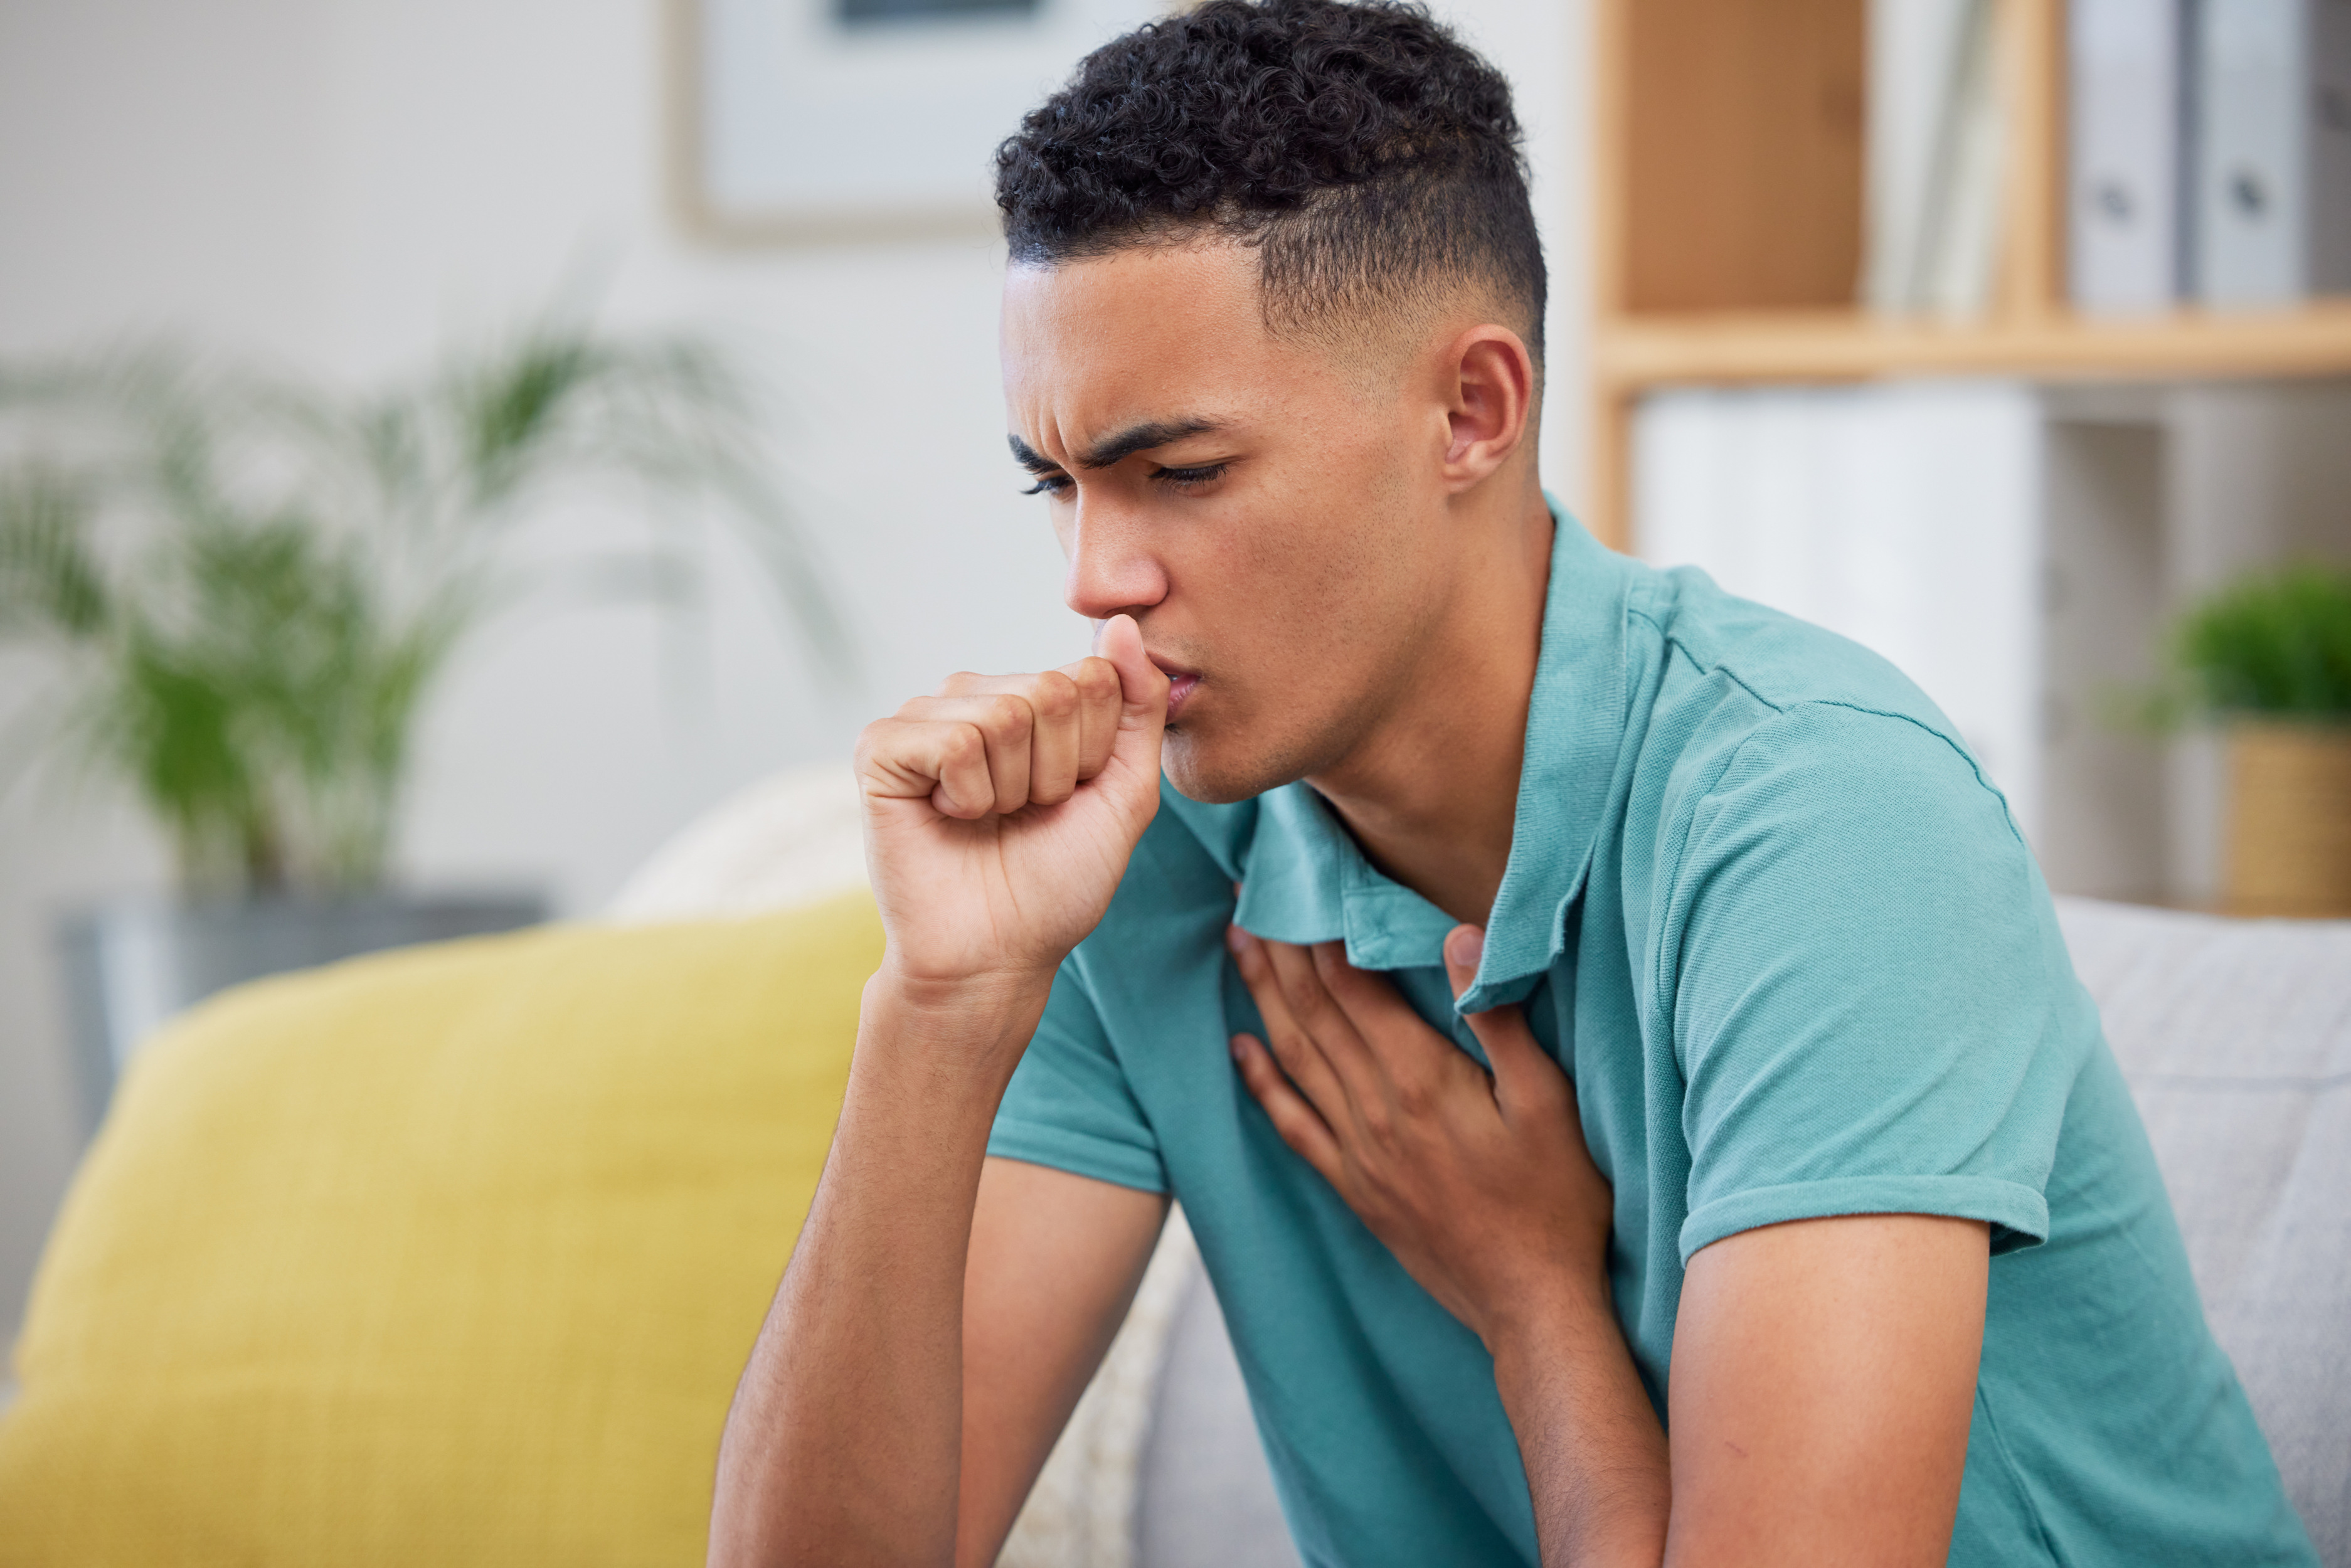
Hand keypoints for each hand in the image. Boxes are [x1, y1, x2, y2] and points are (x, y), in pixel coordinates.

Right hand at [855, 614, 1167, 993]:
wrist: (996, 954)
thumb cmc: (1058, 881)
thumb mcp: (1125, 794)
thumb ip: (1137, 707)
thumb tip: (1120, 622)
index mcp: (1033, 699)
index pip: (1093, 675)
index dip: (1095, 753)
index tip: (1071, 798)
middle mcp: (977, 695)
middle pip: (1051, 691)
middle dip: (1057, 772)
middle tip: (1025, 815)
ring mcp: (925, 716)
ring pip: (1002, 716)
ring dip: (1011, 789)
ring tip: (988, 820)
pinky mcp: (882, 747)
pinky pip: (953, 742)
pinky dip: (966, 796)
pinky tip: (947, 818)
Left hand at [1228, 924, 1612, 1347]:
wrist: (1531, 1305)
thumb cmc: (1558, 1201)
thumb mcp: (1549, 1104)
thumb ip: (1497, 1019)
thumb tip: (1461, 936)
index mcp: (1419, 1080)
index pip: (1352, 985)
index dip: (1322, 928)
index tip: (1301, 878)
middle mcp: (1374, 1110)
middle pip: (1312, 1011)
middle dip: (1280, 947)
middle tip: (1247, 892)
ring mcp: (1357, 1152)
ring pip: (1294, 1057)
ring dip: (1262, 997)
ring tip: (1237, 945)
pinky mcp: (1354, 1187)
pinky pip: (1293, 1124)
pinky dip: (1262, 1082)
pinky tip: (1240, 1050)